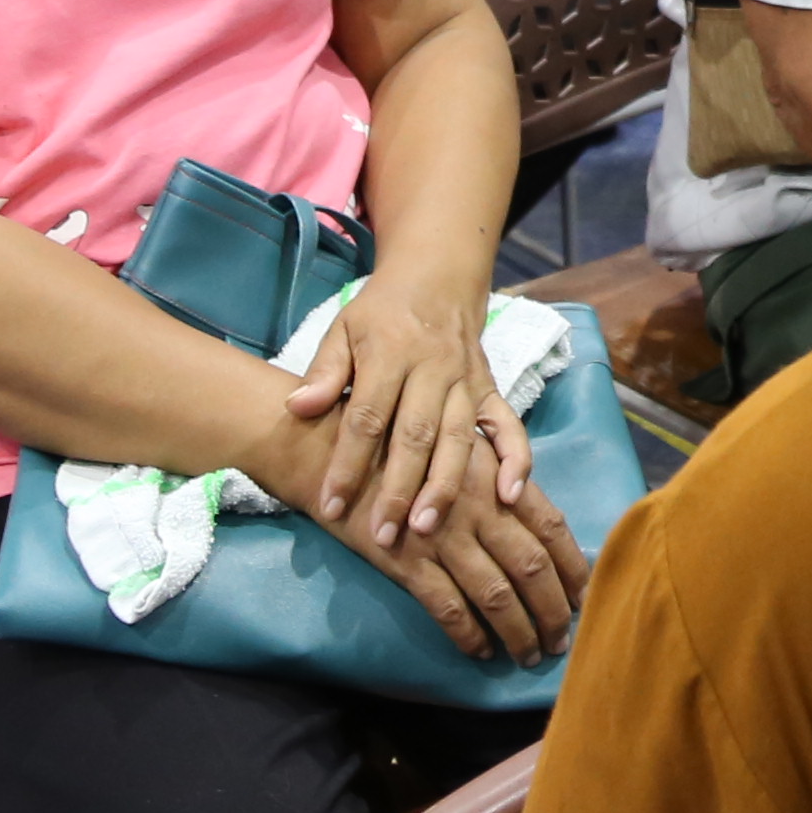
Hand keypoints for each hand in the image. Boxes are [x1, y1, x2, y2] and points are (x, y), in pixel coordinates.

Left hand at [290, 262, 524, 550]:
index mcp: (390, 353)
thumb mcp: (343, 328)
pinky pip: (510, 428)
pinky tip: (507, 497)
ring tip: (425, 529)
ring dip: (444, 487)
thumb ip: (323, 371)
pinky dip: (515, 462)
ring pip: (459, 440)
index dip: (348, 463)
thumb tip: (296, 408)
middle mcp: (433, 369)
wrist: (439, 277)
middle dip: (398, 488)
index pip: (367, 416)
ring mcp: (468, 381)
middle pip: (416, 435)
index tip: (330, 506)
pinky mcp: (493, 390)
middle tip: (381, 535)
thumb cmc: (382, 313)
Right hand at [345, 471, 588, 664]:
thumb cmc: (400, 449)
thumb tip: (534, 521)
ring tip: (530, 655)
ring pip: (497, 594)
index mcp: (495, 477)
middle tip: (562, 639)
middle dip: (554, 609)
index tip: (585, 595)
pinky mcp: (407, 561)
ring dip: (519, 631)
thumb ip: (498, 480)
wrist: (333, 452)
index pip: (551, 526)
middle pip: (532, 566)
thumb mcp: (458, 451)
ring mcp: (443, 536)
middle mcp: (477, 507)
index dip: (573, 565)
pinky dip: (470, 635)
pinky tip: (481, 652)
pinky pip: (449, 607)